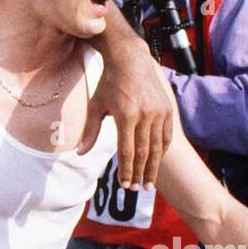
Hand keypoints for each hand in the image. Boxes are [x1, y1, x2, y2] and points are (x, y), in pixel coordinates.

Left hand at [80, 38, 172, 190]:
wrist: (130, 59)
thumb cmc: (109, 83)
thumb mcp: (96, 105)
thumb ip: (90, 131)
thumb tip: (80, 153)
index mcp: (126, 116)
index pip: (127, 151)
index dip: (127, 171)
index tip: (124, 185)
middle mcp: (145, 116)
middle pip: (144, 153)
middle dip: (140, 174)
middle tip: (137, 189)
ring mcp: (158, 112)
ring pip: (156, 147)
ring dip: (153, 167)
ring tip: (148, 183)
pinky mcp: (167, 108)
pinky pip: (166, 136)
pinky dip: (162, 150)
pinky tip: (157, 161)